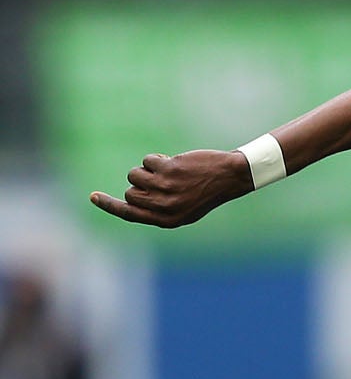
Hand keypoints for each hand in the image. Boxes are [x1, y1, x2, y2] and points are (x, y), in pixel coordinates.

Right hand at [89, 149, 252, 228]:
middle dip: (140, 183)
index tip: (93, 197)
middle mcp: (164, 207)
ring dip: (149, 170)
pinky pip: (147, 160)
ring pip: (135, 174)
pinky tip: (177, 163)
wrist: (230, 177)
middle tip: (163, 181)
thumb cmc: (206, 192)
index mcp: (167, 220)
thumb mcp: (184, 208)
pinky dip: (158, 159)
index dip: (109, 205)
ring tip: (172, 172)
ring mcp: (165, 188)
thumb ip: (158, 207)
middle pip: (130, 192)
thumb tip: (132, 197)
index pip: (129, 214)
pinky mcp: (168, 170)